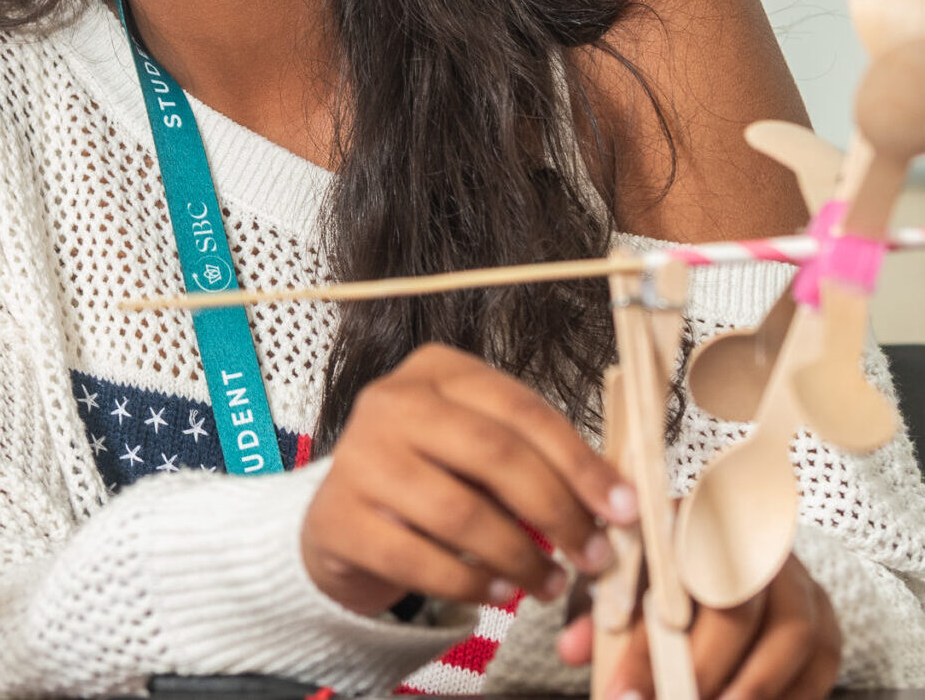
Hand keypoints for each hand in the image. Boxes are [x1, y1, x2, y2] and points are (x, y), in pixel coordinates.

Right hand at [302, 343, 639, 615]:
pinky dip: (472, 583)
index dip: (580, 462)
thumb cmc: (429, 476)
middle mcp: (391, 402)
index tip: (623, 509)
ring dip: (521, 557)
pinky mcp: (340, 517)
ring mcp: (359, 457)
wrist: (344, 515)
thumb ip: (537, 461)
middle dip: (557, 511)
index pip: (522, 408)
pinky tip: (500, 592)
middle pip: (493, 454)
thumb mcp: (478, 449)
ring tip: (550, 584)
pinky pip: (420, 559)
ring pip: (459, 512)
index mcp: (435, 371)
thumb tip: (616, 500)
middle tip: (594, 556)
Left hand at [559, 552, 839, 699]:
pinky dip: (791, 696)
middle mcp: (751, 543)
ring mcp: (796, 581)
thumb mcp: (623, 585)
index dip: (645, 640)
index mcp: (692, 523)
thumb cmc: (662, 574)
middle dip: (701, 670)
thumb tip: (572, 650)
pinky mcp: (826, 621)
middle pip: (737, 606)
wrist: (727, 555)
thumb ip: (598, 615)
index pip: (669, 575)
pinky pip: (823, 664)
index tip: (623, 692)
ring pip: (792, 634)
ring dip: (753, 686)